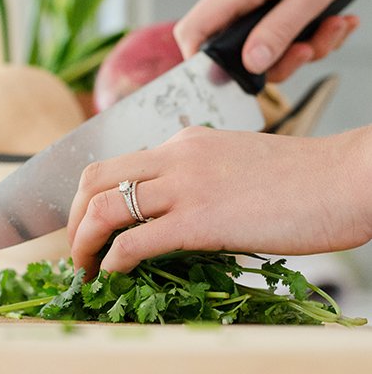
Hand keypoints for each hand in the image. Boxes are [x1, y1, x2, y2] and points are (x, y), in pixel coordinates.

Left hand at [67, 126, 371, 277]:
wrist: (346, 179)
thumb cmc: (301, 180)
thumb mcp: (234, 164)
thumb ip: (196, 178)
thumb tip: (169, 212)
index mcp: (182, 143)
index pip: (115, 165)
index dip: (89, 198)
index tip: (88, 226)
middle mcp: (175, 156)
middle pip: (94, 179)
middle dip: (72, 218)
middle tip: (75, 249)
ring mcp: (185, 186)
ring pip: (104, 208)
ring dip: (83, 243)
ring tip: (84, 268)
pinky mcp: (200, 220)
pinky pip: (135, 241)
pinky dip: (112, 260)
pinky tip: (113, 274)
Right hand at [173, 0, 360, 81]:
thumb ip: (280, 29)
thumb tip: (252, 63)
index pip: (194, 30)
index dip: (199, 61)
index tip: (223, 81)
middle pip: (237, 50)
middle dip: (281, 60)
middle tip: (309, 49)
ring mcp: (254, 0)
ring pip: (265, 47)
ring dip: (305, 47)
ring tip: (333, 26)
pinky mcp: (270, 3)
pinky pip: (280, 34)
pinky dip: (311, 35)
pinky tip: (330, 22)